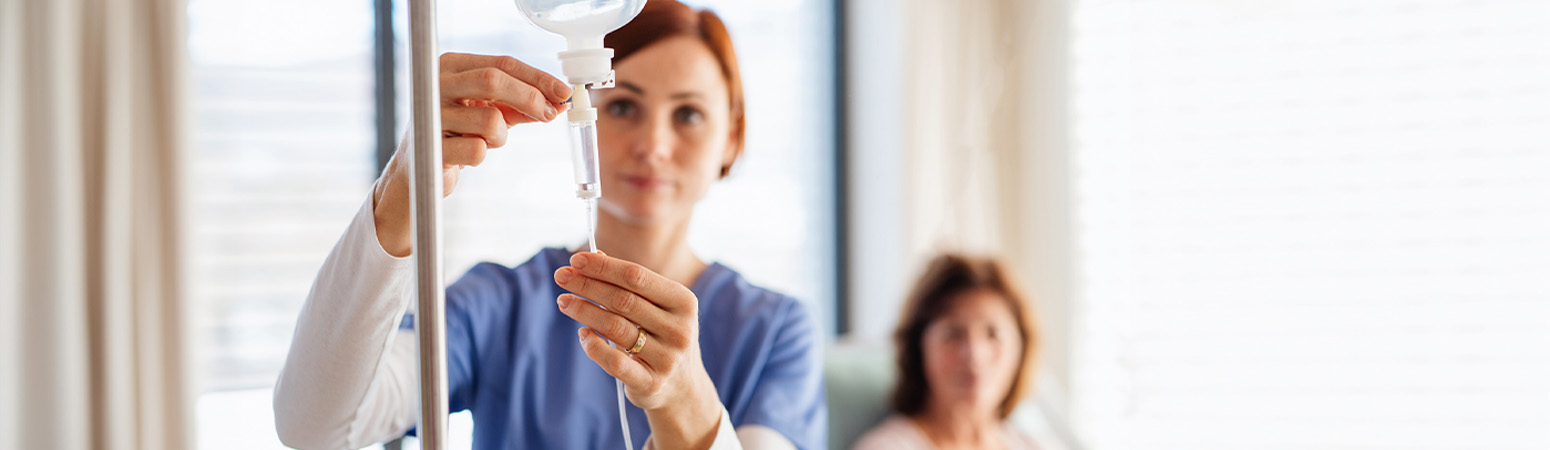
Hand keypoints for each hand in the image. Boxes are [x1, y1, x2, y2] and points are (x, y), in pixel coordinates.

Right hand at [372, 53, 573, 256]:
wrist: (417, 171)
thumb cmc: (457, 134)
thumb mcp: (488, 111)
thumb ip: (520, 103)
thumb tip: (559, 101)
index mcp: (450, 67)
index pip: (502, 63)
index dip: (538, 77)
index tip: (563, 91)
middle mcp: (436, 84)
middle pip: (494, 80)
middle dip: (530, 98)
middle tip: (549, 114)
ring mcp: (430, 115)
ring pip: (491, 120)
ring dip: (501, 136)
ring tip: (486, 141)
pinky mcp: (430, 147)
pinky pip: (478, 150)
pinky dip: (483, 155)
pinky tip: (467, 155)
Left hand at [553, 252, 721, 449]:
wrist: (682, 387)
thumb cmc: (661, 336)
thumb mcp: (655, 307)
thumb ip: (628, 284)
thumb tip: (595, 256)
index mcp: (683, 302)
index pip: (637, 277)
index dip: (604, 267)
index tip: (575, 259)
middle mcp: (679, 329)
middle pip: (623, 300)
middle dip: (588, 285)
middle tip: (561, 276)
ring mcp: (667, 358)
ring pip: (615, 328)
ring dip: (584, 311)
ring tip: (564, 301)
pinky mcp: (651, 383)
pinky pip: (615, 362)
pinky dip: (594, 345)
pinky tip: (582, 334)